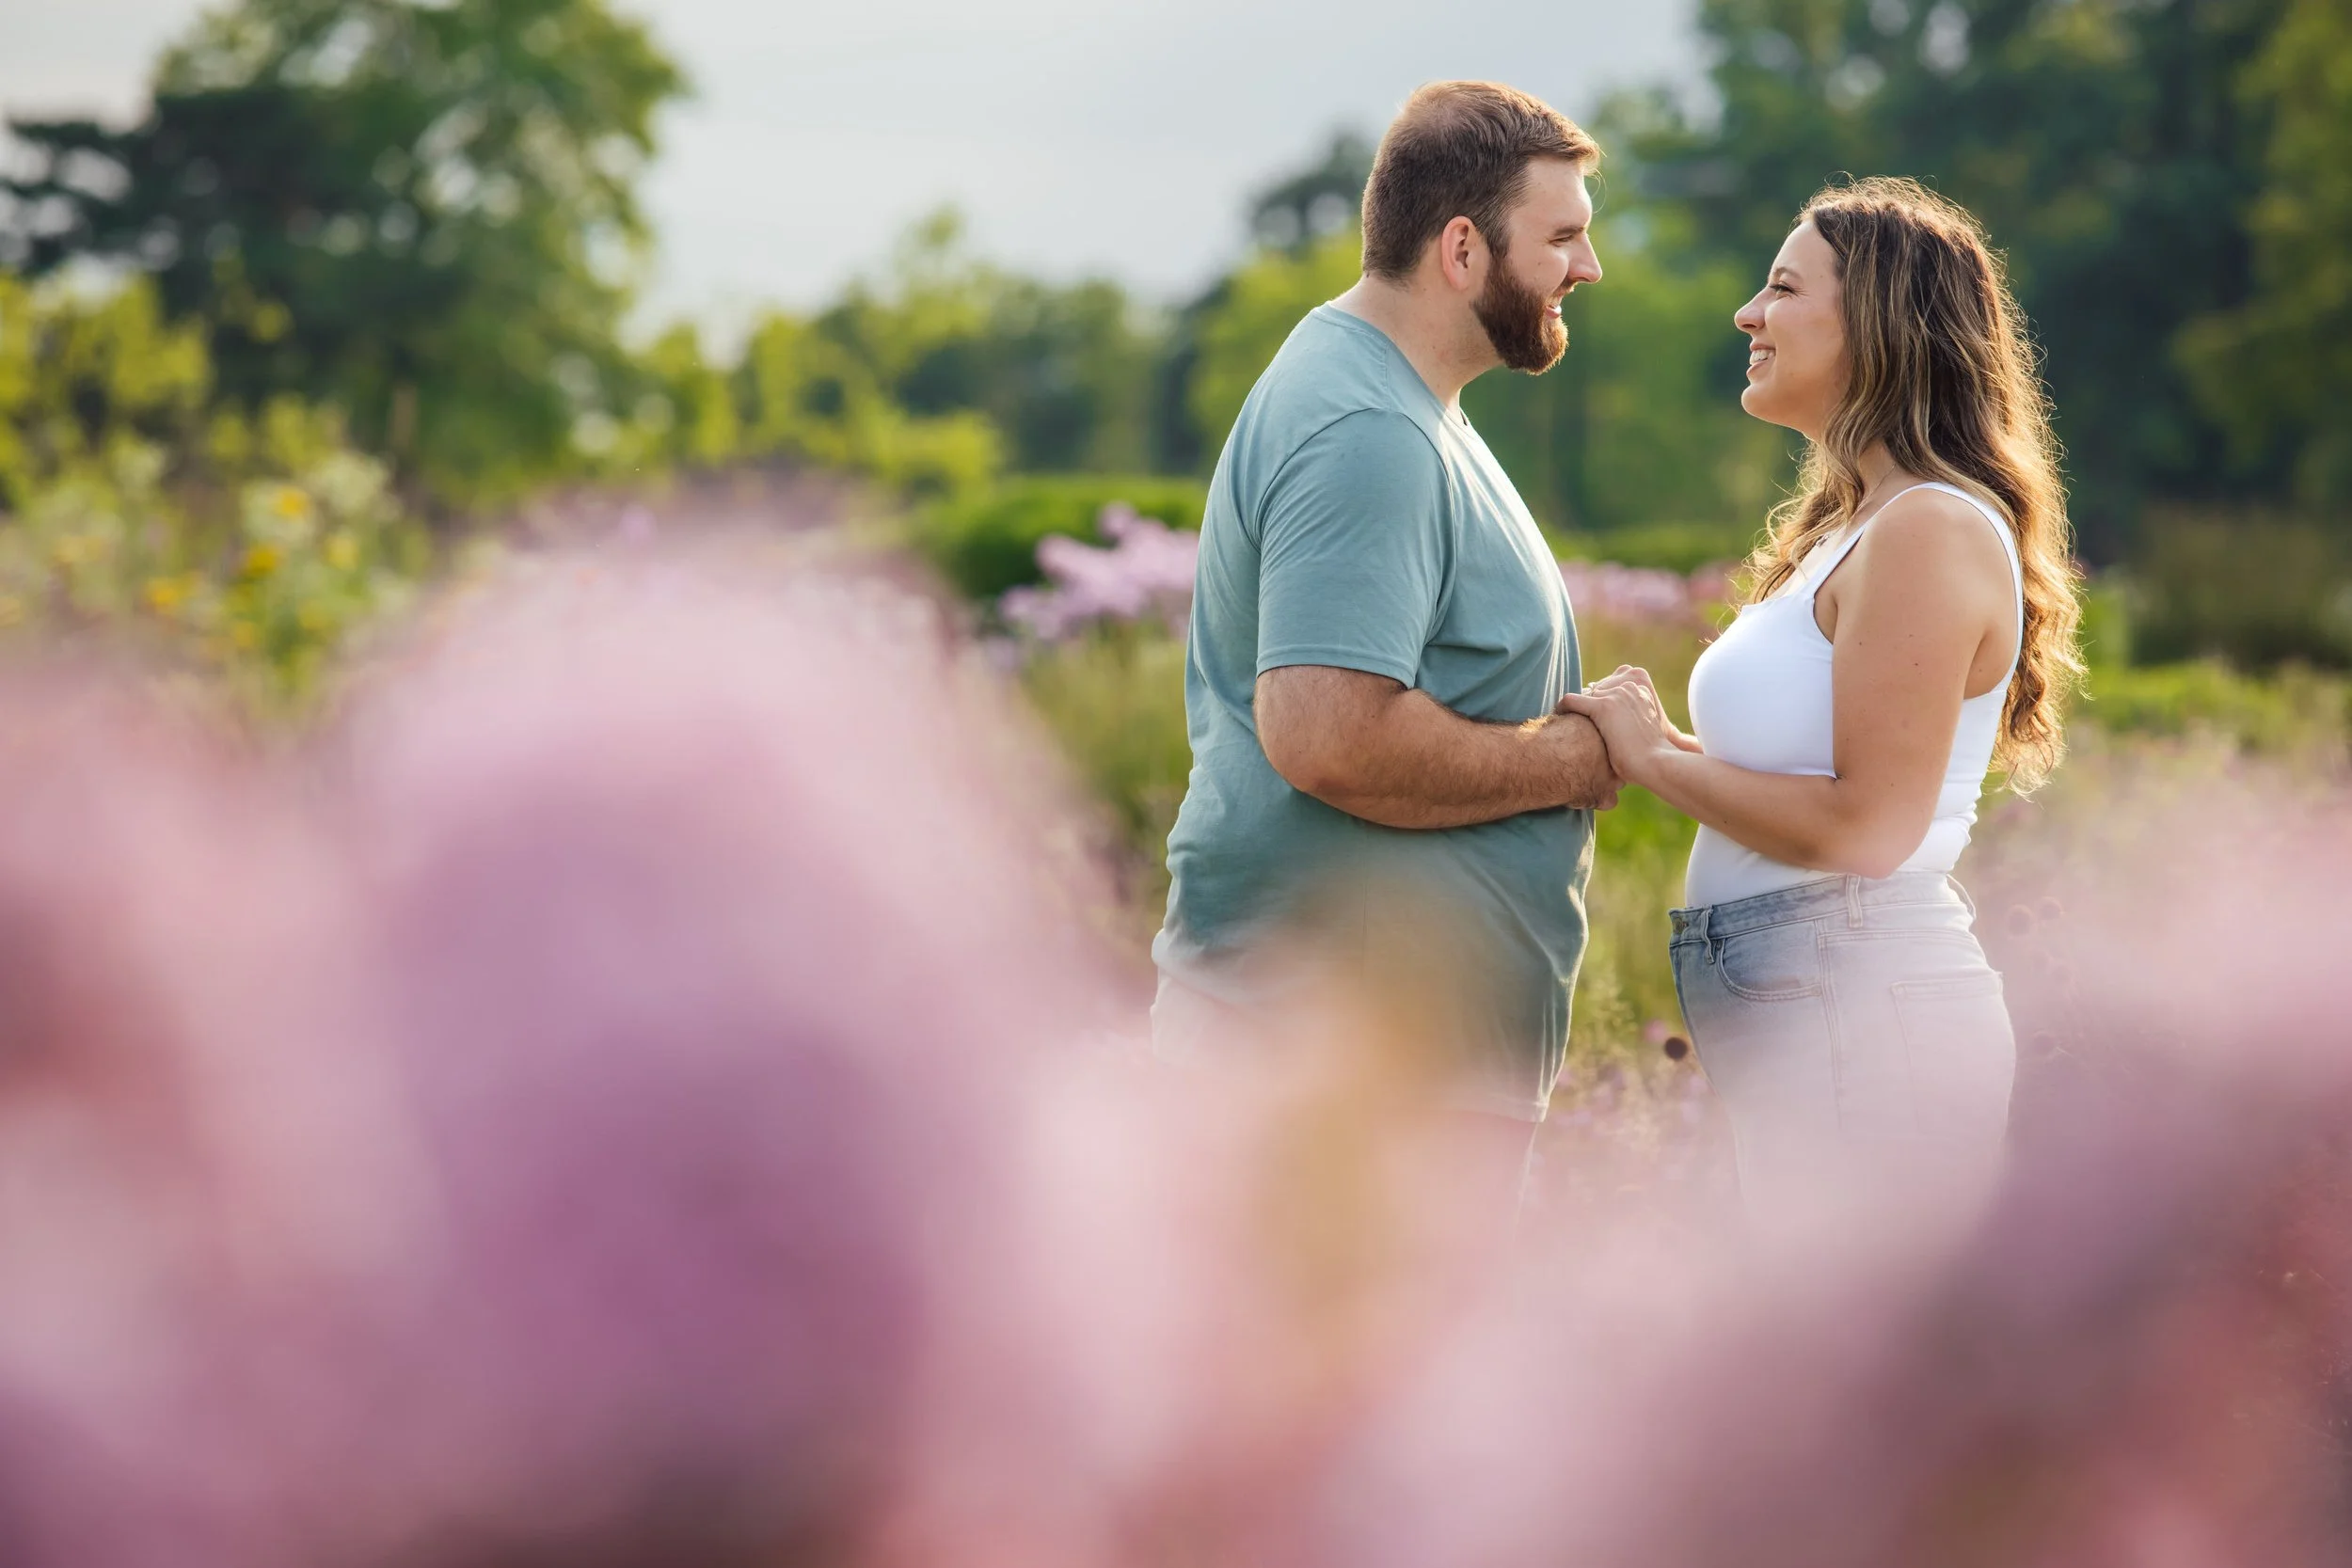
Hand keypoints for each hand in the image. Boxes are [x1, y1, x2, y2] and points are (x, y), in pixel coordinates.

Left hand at [1568, 666, 1703, 753]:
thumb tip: (1618, 726)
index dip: (1599, 700)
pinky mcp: (1603, 706)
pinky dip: (1561, 708)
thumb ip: (1632, 716)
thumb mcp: (1645, 726)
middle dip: (1588, 704)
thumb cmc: (1652, 754)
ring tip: (1567, 723)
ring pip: (1584, 694)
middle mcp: (1629, 685)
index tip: (1590, 715)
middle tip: (1576, 721)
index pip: (1609, 685)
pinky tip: (1557, 718)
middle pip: (1595, 688)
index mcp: (1641, 686)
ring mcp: (1616, 693)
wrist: (1657, 762)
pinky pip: (1572, 700)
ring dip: (1577, 709)